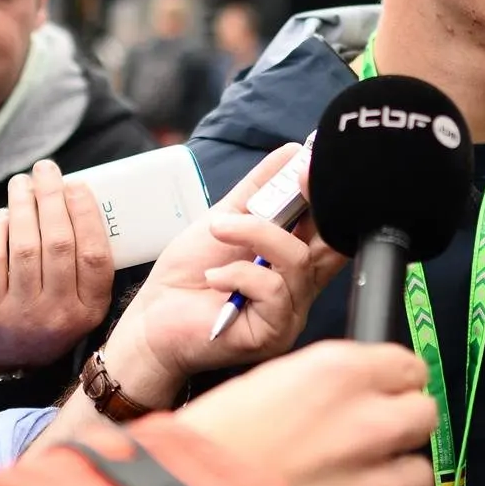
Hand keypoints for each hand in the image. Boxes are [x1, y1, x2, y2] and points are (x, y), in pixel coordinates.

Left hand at [0, 159, 114, 369]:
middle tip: (46, 170)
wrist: (12, 364)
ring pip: (24, 247)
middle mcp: (60, 313)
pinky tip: (2, 215)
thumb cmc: (52, 315)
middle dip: (51, 198)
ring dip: (22, 206)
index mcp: (91, 308)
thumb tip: (73, 195)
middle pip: (58, 244)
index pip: (94, 254)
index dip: (85, 214)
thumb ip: (84, 261)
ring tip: (21, 183)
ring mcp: (23, 315)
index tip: (76, 184)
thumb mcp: (82, 302)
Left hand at [101, 144, 344, 404]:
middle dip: (316, 202)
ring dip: (256, 234)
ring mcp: (291, 311)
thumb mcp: (225, 219)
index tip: (309, 163)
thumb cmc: (189, 274)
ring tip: (219, 231)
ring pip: (297, 260)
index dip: (327, 193)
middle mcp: (300, 286)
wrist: (154, 319)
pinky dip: (240, 273)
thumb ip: (259, 190)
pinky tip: (214, 277)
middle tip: (296, 177)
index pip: (329, 225)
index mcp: (293, 258)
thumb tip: (292, 152)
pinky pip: (274, 290)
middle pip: (330, 241)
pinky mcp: (274, 332)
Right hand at [177, 340, 436, 485]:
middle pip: (423, 416)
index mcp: (336, 375)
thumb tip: (346, 397)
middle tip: (363, 447)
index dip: (392, 386)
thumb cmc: (202, 456)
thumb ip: (317, 388)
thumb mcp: (258, 387)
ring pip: (418, 478)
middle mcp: (366, 424)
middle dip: (397, 430)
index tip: (382, 397)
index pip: (408, 367)